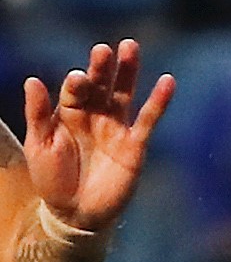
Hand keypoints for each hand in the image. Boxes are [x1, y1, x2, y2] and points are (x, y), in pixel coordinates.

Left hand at [22, 40, 174, 232]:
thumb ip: (37, 113)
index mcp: (68, 114)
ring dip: (129, 72)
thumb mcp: (38, 145)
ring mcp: (116, 128)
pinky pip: (149, 120)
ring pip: (124, 94)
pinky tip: (168, 82)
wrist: (75, 213)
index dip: (78, 82)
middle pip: (101, 85)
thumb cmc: (52, 179)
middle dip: (103, 67)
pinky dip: (159, 101)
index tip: (78, 78)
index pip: (75, 90)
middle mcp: (94, 116)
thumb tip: (32, 80)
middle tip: (105, 49)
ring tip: (130, 47)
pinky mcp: (135, 145)